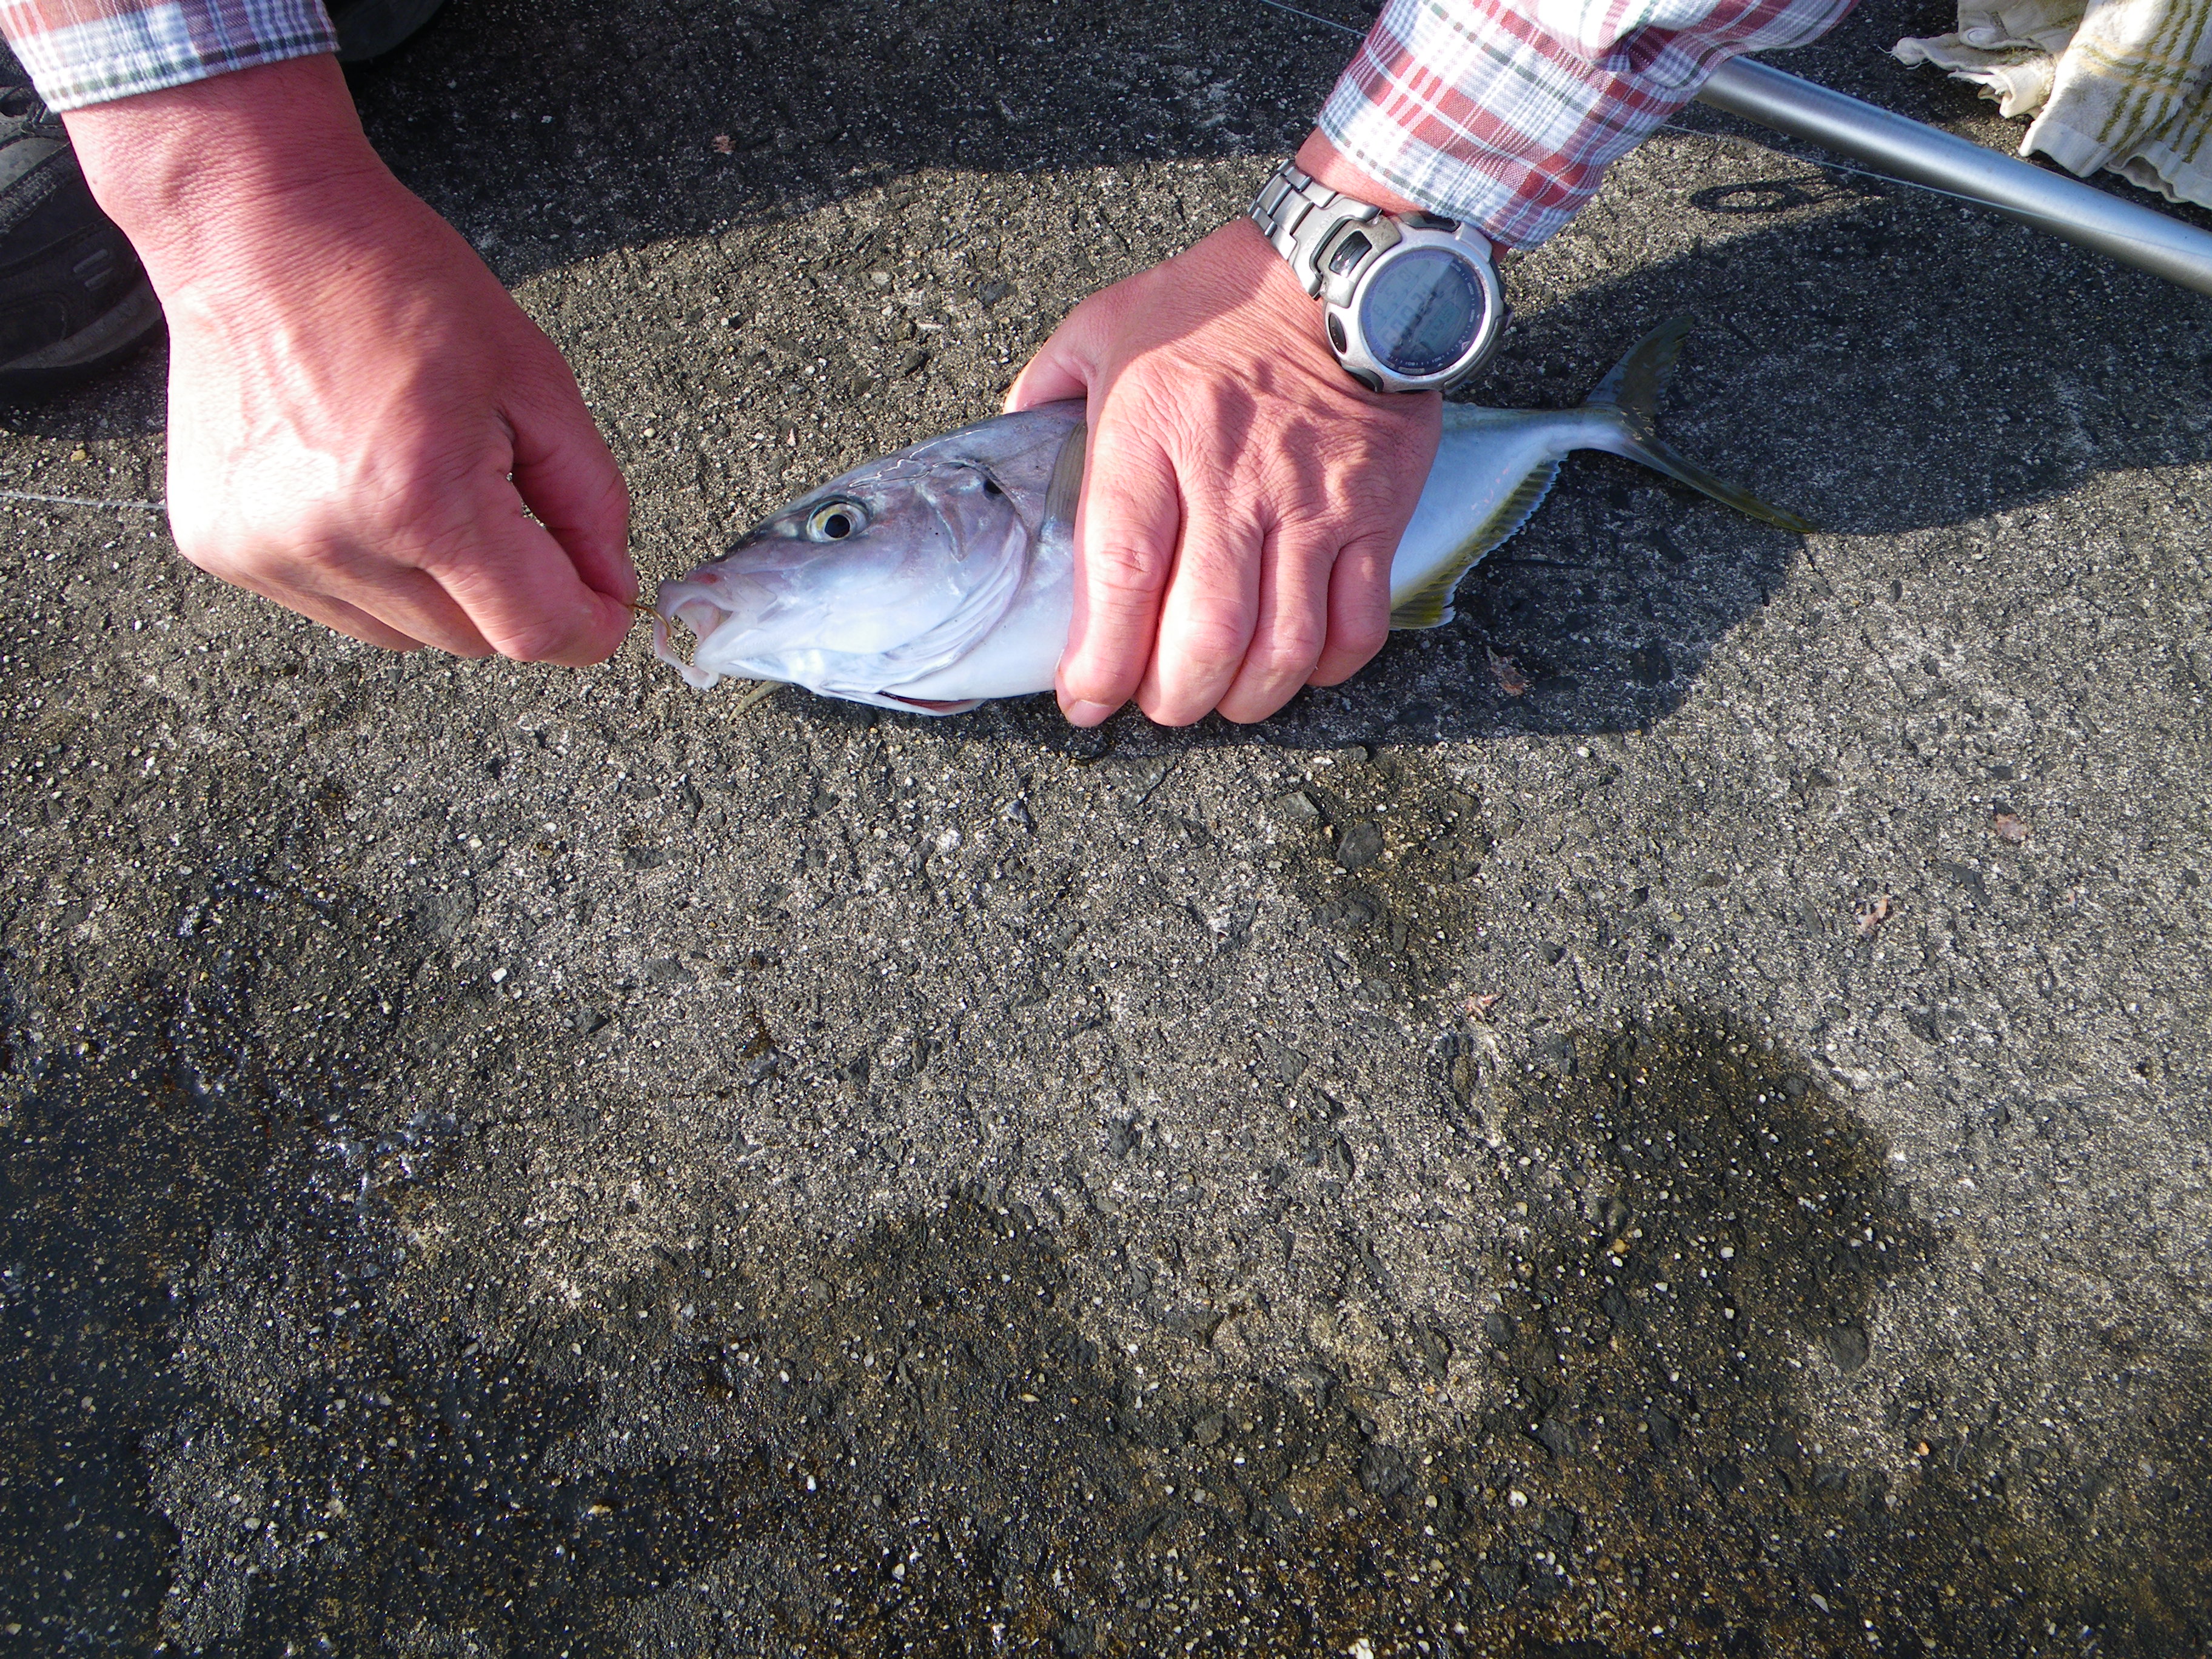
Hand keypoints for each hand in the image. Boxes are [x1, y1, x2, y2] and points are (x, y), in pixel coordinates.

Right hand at [65, 57, 633, 662]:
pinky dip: (372, 567)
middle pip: (473, 640)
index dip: (587, 627)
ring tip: (419, 480)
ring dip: (441, 585)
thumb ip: (589, 502)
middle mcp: (337, 540)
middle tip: (507, 503)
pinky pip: (338, 604)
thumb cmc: (393, 284)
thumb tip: (611, 589)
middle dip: (513, 593)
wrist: (256, 231)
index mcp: (421, 499)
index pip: (532, 632)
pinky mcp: (224, 547)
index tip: (605, 607)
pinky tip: (360, 485)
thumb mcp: (535, 382)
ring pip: (408, 633)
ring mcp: (271, 551)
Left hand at [1007, 134, 1454, 726]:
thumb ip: (1047, 390)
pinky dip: (1328, 666)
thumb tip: (1012, 446)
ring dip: (1249, 696)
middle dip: (1175, 697)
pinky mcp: (1375, 510)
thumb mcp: (1105, 326)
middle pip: (1205, 633)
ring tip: (1225, 699)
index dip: (1101, 659)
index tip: (1084, 697)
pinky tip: (1301, 667)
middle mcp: (1231, 480)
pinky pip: (1358, 621)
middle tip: (1160, 703)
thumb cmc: (1214, 301)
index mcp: (1150, 436)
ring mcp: (1310, 502)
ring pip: (1285, 644)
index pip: (1120, 573)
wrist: (1341, 262)